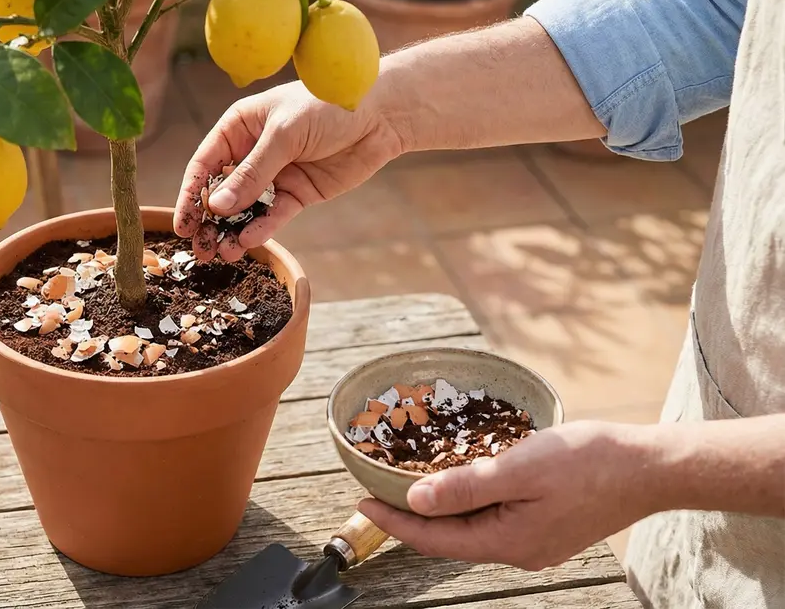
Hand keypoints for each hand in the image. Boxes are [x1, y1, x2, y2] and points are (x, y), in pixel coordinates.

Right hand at [173, 80, 404, 261]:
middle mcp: (251, 152)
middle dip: (209, 221)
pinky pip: (274, 215)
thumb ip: (252, 173)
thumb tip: (217, 207)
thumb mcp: (284, 135)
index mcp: (239, 127)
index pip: (205, 164)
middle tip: (200, 249)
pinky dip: (262, 229)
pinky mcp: (297, 194)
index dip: (191, 194)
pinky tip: (248, 242)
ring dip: (232, 232)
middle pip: (221, 192)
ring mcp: (275, 175)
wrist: (381, 115)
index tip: (182, 223)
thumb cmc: (327, 106)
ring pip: (246, 209)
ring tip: (223, 254)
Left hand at [357, 421, 659, 570]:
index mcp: (508, 541)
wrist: (651, 468)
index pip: (433, 538)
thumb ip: (465, 486)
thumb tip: (415, 500)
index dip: (393, 521)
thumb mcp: (520, 467)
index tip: (360, 501)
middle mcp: (519, 550)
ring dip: (438, 508)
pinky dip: (467, 502)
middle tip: (375, 490)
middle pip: (449, 538)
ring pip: (471, 529)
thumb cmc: (591, 461)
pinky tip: (457, 482)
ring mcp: (535, 541)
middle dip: (410, 516)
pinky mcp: (547, 526)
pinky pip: (493, 519)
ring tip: (406, 484)